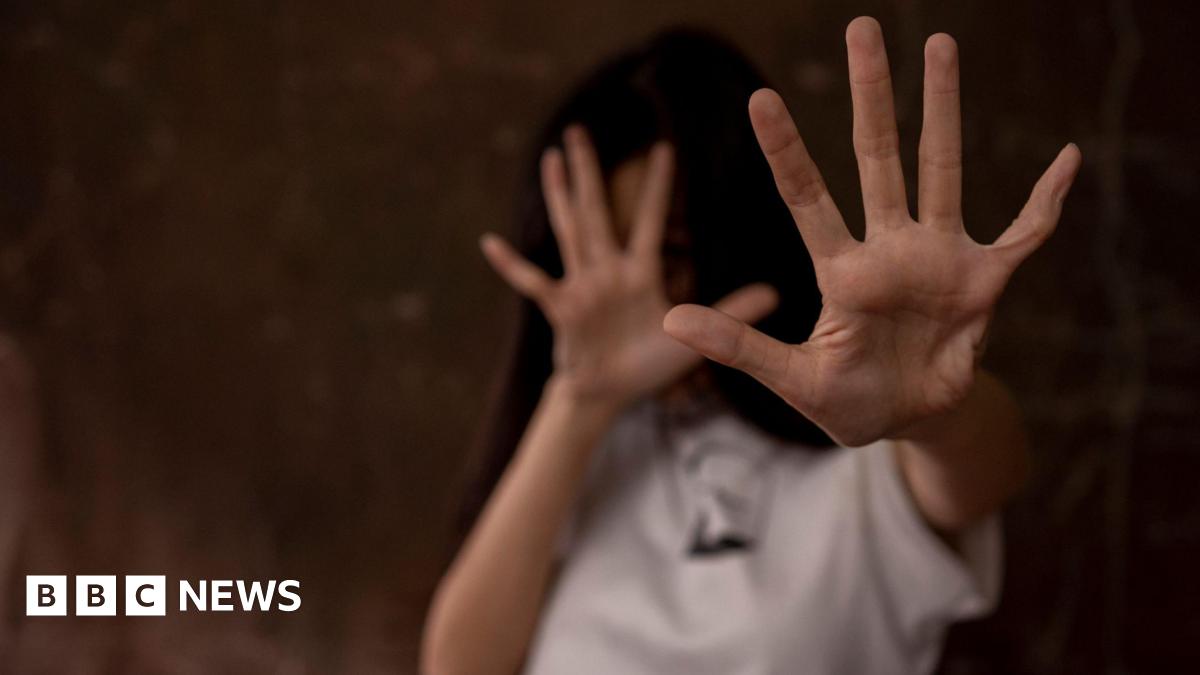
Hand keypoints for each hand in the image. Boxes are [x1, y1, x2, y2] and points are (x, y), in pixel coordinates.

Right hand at [482, 126, 777, 408]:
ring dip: (560, 196)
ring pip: (570, 232)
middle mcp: (606, 271)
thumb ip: (730, 312)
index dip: (656, 186)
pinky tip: (491, 242)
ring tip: (551, 159)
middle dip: (590, 172)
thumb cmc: (647, 365)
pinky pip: (534, 283)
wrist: (608, 395)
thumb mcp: (691, 337)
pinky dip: (513, 264)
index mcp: (638, 273)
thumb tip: (776, 293)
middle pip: (597, 211)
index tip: (665, 147)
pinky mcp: (562, 310)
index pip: (648, 220)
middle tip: (579, 130)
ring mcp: (581, 287)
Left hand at [664, 17, 1080, 446]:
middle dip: (870, 96)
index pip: (806, 198)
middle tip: (861, 29)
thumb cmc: (847, 401)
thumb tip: (670, 320)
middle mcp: (888, 250)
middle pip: (877, 158)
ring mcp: (938, 258)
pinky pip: (1024, 234)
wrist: (910, 423)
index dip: (786, 150)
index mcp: (841, 272)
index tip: (759, 98)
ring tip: (940, 43)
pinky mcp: (984, 281)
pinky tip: (1067, 159)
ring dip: (944, 110)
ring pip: (942, 170)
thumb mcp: (792, 379)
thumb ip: (739, 347)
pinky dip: (1047, 201)